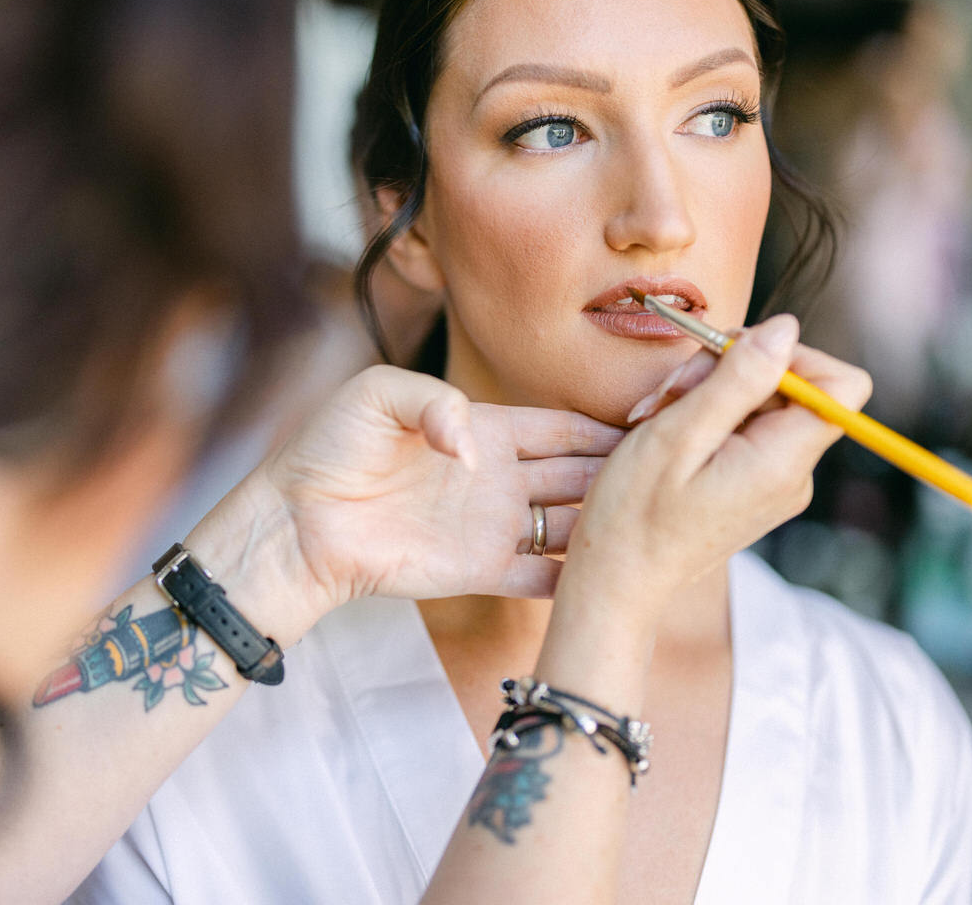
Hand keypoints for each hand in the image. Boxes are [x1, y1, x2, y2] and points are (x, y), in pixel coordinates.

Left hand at [191, 365, 622, 640]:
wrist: (296, 522)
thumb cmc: (330, 449)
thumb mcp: (377, 394)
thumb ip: (435, 402)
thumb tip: (477, 447)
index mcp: (483, 429)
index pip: (561, 428)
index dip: (603, 428)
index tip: (654, 424)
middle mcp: (497, 478)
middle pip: (578, 475)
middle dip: (621, 475)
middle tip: (675, 475)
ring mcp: (490, 526)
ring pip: (568, 526)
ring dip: (607, 524)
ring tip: (657, 523)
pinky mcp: (477, 571)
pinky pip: (538, 577)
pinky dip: (573, 578)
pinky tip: (614, 573)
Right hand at [559, 315, 871, 630]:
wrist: (616, 579)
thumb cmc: (634, 513)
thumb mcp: (677, 434)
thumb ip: (737, 379)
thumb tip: (785, 329)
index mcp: (783, 462)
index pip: (841, 385)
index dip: (794, 356)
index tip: (733, 359)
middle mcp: (793, 474)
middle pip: (791, 386)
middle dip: (730, 372)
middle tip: (669, 392)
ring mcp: (775, 482)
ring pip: (761, 404)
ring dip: (707, 394)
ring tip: (655, 418)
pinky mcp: (754, 486)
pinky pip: (745, 431)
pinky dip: (704, 419)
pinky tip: (665, 434)